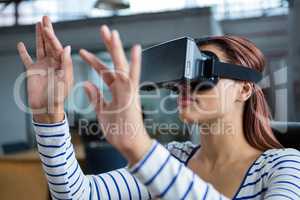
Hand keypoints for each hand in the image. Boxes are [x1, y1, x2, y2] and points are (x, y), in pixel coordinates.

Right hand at [17, 16, 72, 122]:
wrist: (46, 110)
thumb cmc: (59, 98)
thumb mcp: (65, 81)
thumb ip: (67, 64)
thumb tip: (68, 48)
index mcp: (63, 65)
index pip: (58, 48)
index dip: (53, 38)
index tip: (48, 28)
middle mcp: (53, 63)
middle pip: (50, 44)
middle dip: (48, 31)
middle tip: (45, 18)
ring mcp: (43, 66)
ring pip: (40, 48)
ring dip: (38, 36)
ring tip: (38, 24)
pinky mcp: (32, 71)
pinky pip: (27, 59)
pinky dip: (23, 52)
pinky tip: (21, 44)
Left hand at [80, 26, 152, 164]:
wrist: (130, 144)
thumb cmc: (119, 129)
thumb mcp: (102, 112)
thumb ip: (95, 97)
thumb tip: (86, 84)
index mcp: (117, 91)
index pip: (105, 71)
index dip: (95, 61)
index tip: (84, 52)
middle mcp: (124, 88)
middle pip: (116, 63)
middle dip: (110, 46)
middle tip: (105, 29)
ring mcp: (129, 91)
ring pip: (123, 66)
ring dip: (117, 49)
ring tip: (112, 34)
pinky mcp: (132, 96)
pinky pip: (133, 78)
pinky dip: (135, 64)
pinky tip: (135, 51)